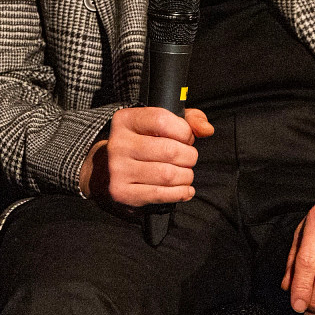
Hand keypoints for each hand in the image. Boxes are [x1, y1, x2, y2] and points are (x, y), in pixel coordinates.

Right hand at [78, 106, 213, 211]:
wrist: (108, 171)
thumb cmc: (143, 144)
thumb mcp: (161, 124)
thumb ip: (189, 120)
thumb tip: (206, 129)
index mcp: (125, 120)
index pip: (162, 120)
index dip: (183, 131)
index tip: (185, 138)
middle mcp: (118, 144)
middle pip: (169, 150)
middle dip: (189, 157)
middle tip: (187, 159)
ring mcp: (118, 169)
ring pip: (168, 175)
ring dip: (186, 176)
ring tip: (184, 174)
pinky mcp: (122, 191)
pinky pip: (161, 194)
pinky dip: (180, 193)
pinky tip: (184, 189)